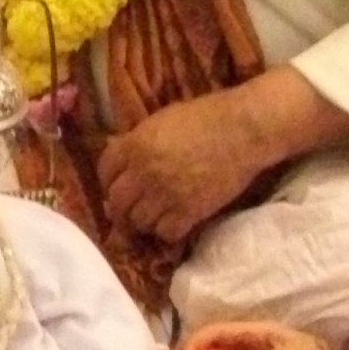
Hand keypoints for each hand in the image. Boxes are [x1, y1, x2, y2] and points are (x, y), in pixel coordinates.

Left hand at [98, 89, 268, 246]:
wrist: (244, 130)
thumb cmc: (206, 116)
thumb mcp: (162, 119)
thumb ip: (137, 139)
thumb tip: (117, 151)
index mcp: (135, 145)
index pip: (104, 172)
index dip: (108, 181)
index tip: (116, 187)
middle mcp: (144, 172)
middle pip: (117, 203)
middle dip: (121, 209)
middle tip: (130, 211)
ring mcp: (165, 194)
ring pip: (139, 222)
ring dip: (145, 221)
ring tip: (156, 216)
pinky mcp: (189, 212)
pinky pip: (166, 233)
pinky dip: (168, 231)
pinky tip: (175, 222)